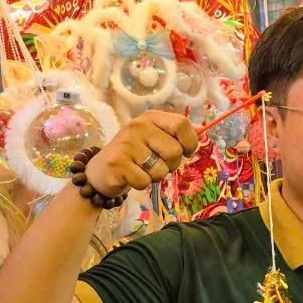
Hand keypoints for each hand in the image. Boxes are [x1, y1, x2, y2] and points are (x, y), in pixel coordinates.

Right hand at [84, 111, 198, 196]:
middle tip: (157, 163)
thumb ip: (177, 134)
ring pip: (161, 170)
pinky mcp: (117, 164)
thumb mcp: (155, 137)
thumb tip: (203, 131)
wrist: (100, 170)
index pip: (182, 124)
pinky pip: (145, 182)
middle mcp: (138, 127)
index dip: (190, 142)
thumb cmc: (134, 154)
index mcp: (150, 117)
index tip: (186, 152)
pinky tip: (131, 176)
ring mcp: (126, 145)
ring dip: (156, 176)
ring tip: (142, 169)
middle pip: (175, 151)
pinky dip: (142, 184)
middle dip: (172, 165)